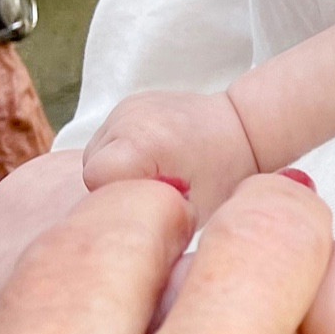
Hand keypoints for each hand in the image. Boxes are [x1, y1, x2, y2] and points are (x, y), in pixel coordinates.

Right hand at [82, 87, 258, 214]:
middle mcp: (130, 117)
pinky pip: (108, 138)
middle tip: (157, 187)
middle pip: (91, 166)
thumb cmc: (224, 174)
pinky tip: (155, 156)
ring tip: (157, 170)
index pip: (95, 179)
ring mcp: (127, 107)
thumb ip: (146, 216)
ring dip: (118, 168)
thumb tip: (112, 229)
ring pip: (95, 153)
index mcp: (145, 141)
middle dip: (116, 184)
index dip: (116, 196)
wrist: (243, 129)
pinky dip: (123, 152)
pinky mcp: (129, 104)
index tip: (148, 198)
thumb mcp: (190, 209)